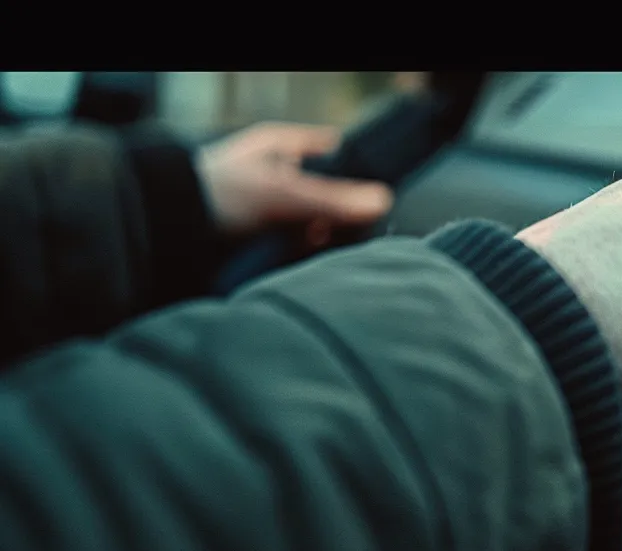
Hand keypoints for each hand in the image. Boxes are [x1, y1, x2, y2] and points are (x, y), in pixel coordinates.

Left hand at [196, 122, 393, 247]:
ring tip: (309, 246)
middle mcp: (275, 171)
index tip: (365, 198)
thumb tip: (381, 202)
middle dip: (332, 216)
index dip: (352, 174)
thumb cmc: (215, 193)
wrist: (162, 227)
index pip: (333, 153)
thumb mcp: (283, 195)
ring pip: (308, 220)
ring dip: (314, 236)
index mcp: (281, 146)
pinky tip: (293, 256)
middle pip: (324, 193)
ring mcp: (264, 202)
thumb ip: (334, 201)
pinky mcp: (253, 232)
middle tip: (331, 230)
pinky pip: (289, 241)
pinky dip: (295, 249)